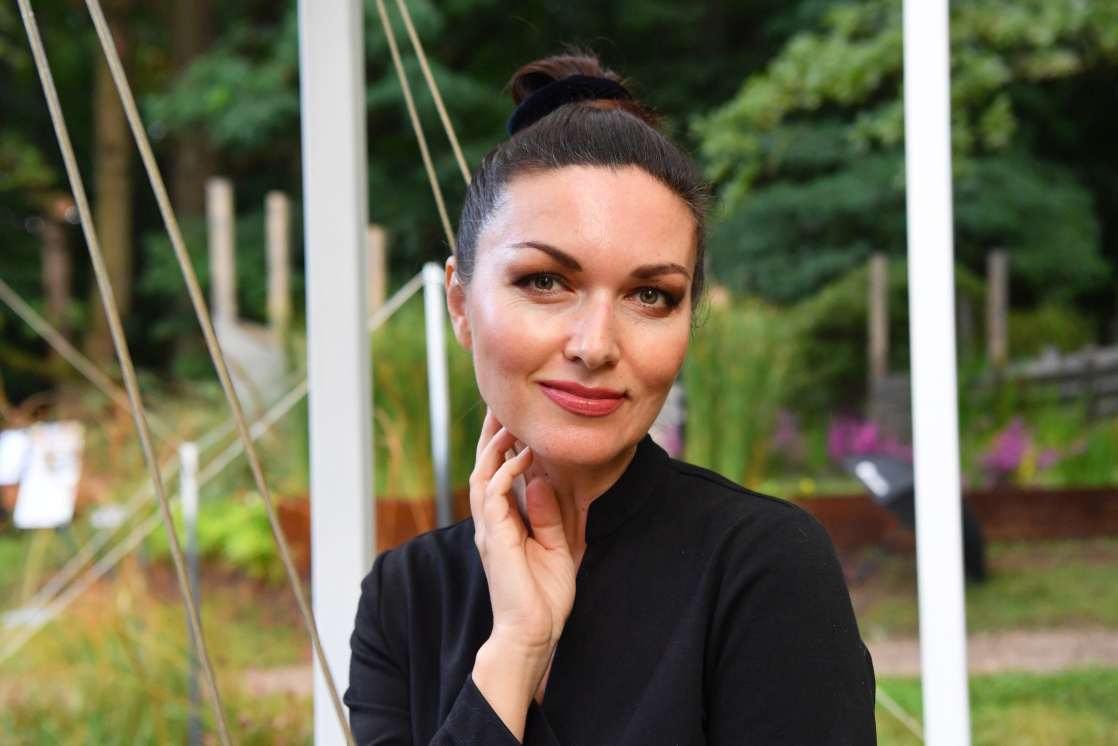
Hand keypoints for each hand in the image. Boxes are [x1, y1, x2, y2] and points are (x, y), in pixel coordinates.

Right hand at [469, 410, 575, 735]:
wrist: (532, 633)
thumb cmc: (543, 598)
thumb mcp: (554, 547)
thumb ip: (546, 516)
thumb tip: (541, 483)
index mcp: (503, 524)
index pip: (496, 475)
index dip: (502, 447)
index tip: (514, 420)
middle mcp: (491, 523)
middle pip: (483, 467)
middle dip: (491, 436)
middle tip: (501, 406)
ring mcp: (490, 529)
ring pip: (482, 474)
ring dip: (495, 446)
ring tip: (510, 421)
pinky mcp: (494, 538)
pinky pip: (493, 495)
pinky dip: (505, 472)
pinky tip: (522, 455)